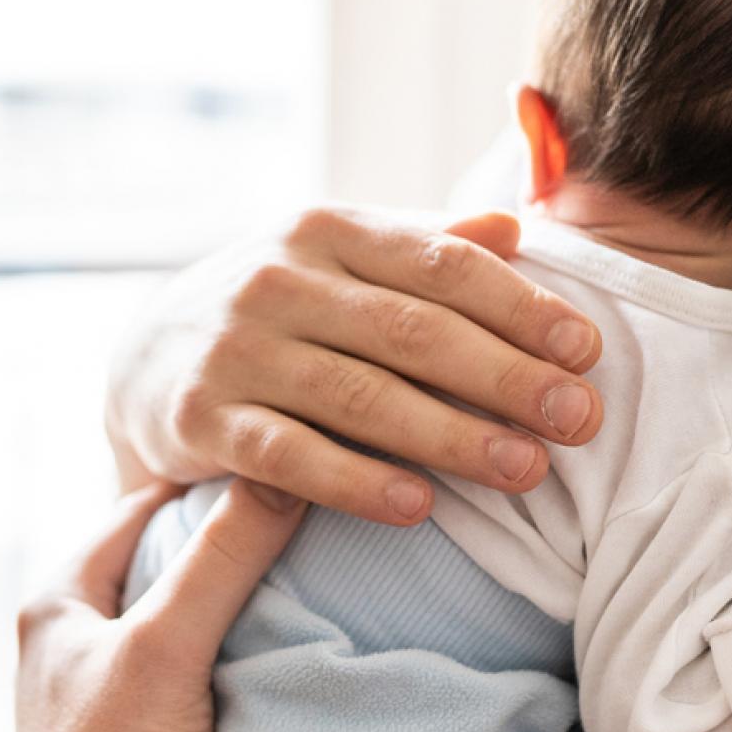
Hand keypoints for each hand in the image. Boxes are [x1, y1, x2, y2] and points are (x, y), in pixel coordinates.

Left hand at [15, 479, 307, 731]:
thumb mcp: (167, 644)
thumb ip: (223, 558)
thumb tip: (283, 473)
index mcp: (50, 607)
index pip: (133, 511)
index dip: (197, 484)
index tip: (264, 462)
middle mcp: (59, 647)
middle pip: (148, 564)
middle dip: (208, 540)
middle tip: (283, 515)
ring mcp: (90, 700)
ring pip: (163, 623)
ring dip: (211, 603)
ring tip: (280, 579)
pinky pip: (176, 675)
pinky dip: (212, 656)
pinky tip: (254, 659)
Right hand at [105, 206, 604, 525]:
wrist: (145, 362)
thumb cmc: (280, 315)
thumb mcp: (341, 263)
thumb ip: (425, 247)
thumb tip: (516, 224)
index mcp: (328, 230)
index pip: (441, 264)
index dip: (520, 308)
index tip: (586, 351)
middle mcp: (277, 279)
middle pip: (412, 331)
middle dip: (505, 376)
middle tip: (580, 419)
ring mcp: (235, 349)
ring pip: (359, 396)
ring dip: (450, 436)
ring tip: (525, 471)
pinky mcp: (199, 419)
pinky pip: (288, 455)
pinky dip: (355, 482)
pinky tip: (418, 507)